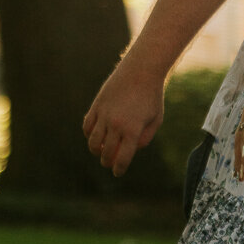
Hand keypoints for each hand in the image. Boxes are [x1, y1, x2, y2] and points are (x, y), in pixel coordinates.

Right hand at [83, 61, 166, 176]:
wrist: (141, 71)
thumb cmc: (152, 97)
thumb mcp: (155, 120)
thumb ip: (144, 138)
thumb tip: (130, 151)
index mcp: (133, 130)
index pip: (122, 159)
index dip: (119, 169)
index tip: (117, 172)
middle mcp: (116, 124)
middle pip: (105, 153)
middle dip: (107, 162)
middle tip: (109, 163)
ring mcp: (104, 115)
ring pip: (93, 142)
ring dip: (95, 150)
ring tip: (100, 151)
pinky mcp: (97, 105)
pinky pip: (87, 126)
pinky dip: (89, 134)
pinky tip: (95, 135)